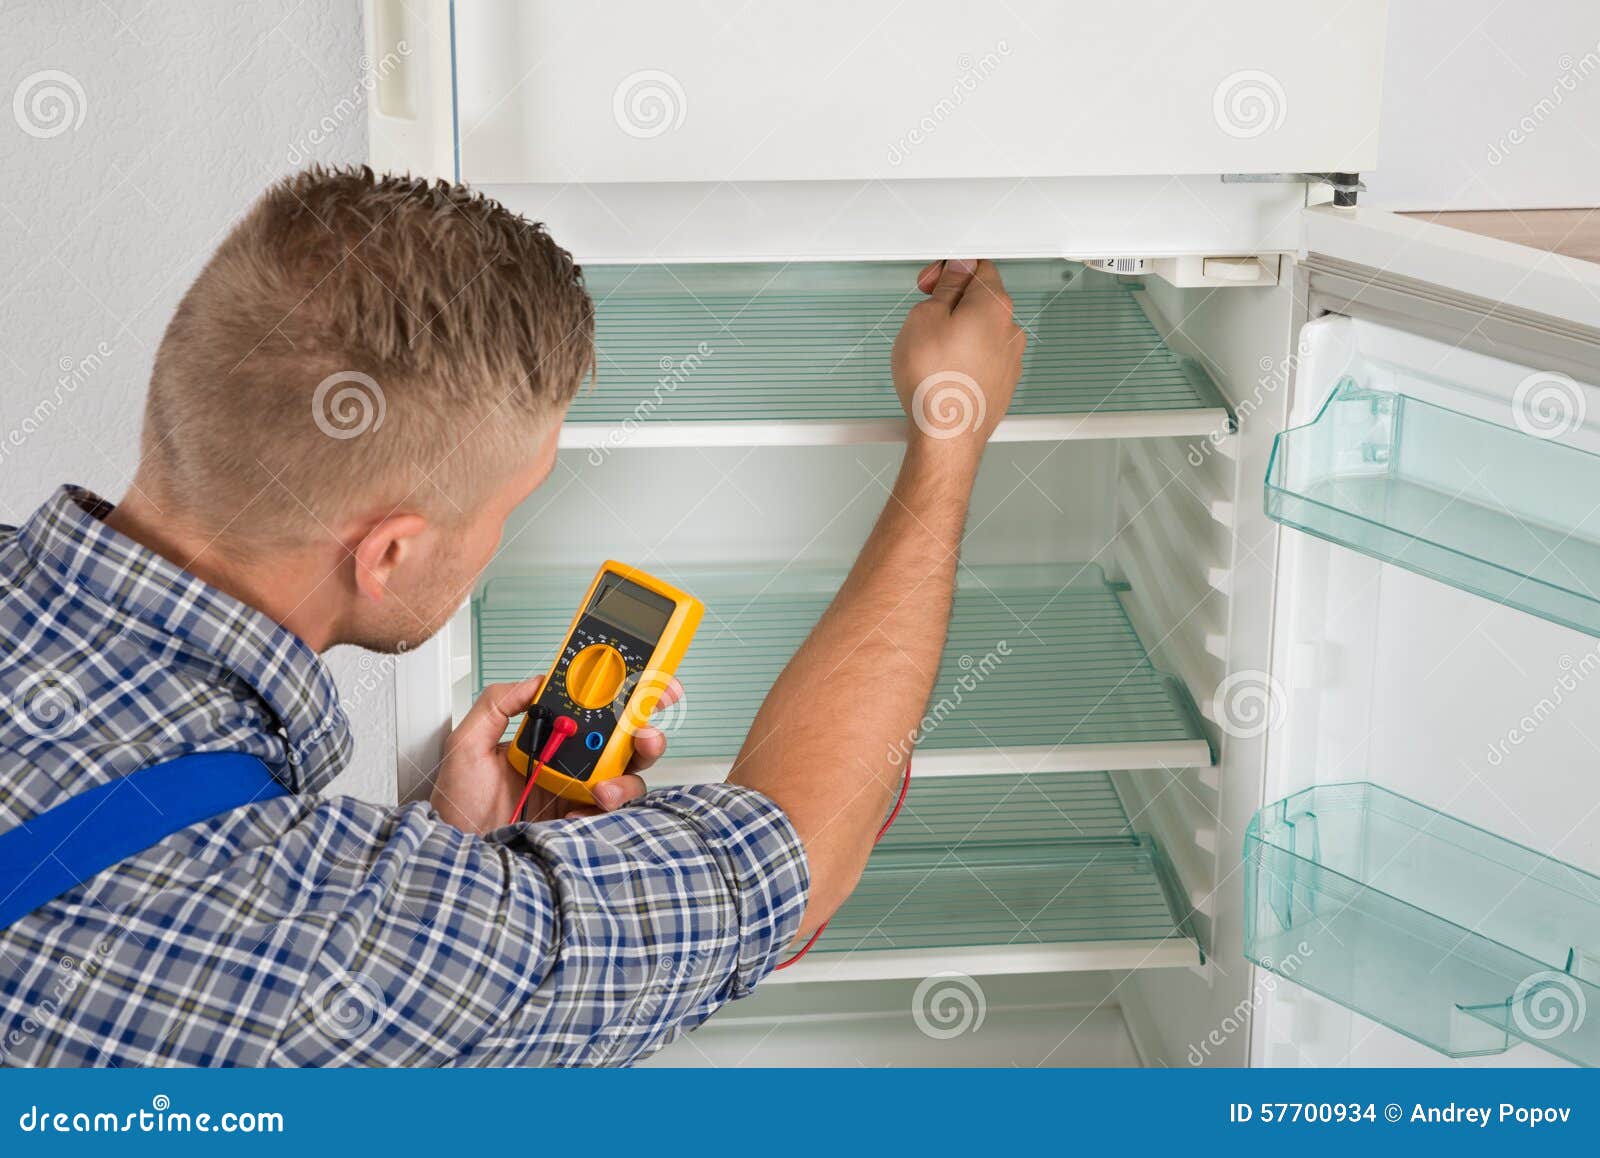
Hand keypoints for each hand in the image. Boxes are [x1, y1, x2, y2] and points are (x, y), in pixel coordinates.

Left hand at [429, 675, 681, 834]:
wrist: (462, 856)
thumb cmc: (458, 805)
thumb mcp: (467, 744)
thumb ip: (497, 704)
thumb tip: (535, 682)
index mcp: (550, 739)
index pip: (593, 711)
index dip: (623, 696)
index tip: (641, 685)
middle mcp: (570, 764)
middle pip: (623, 743)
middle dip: (645, 735)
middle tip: (644, 736)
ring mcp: (578, 794)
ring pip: (627, 778)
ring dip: (626, 778)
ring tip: (601, 790)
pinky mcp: (581, 823)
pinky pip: (612, 815)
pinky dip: (605, 812)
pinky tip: (578, 814)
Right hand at [890, 259, 1025, 455]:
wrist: (947, 437)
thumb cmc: (934, 383)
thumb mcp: (924, 318)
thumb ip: (945, 288)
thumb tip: (956, 272)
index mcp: (994, 305)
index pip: (979, 266)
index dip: (950, 269)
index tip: (930, 283)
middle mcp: (1010, 330)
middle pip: (982, 299)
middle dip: (953, 302)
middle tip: (925, 316)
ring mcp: (1010, 359)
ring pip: (982, 331)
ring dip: (959, 333)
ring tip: (930, 352)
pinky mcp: (1004, 383)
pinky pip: (983, 359)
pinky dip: (965, 359)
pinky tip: (943, 373)